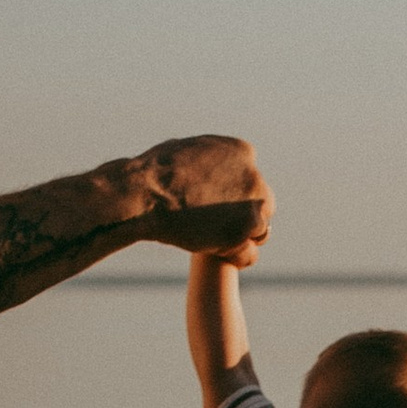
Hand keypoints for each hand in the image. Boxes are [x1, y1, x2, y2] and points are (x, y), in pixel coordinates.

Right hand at [135, 136, 272, 264]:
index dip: (236, 198)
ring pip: (259, 230)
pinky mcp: (242, 231)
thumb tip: (199, 158)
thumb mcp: (186, 149)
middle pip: (262, 205)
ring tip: (216, 243)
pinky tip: (217, 254)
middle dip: (243, 218)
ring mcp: (251, 204)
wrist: (144, 193)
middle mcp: (254, 176)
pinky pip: (250, 253)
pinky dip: (235, 258)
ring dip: (240, 238)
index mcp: (243, 152)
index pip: (253, 181)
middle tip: (219, 228)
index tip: (218, 208)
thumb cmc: (153, 172)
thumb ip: (205, 158)